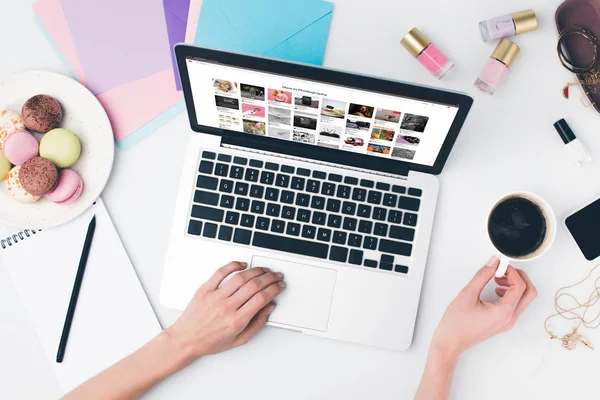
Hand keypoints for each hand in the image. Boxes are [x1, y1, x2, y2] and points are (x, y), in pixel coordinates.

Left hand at [166, 261, 284, 359]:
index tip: (279, 286)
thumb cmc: (210, 341)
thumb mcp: (239, 340)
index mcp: (236, 321)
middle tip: (276, 276)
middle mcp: (226, 307)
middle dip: (270, 278)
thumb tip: (269, 307)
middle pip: (254, 285)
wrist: (185, 340)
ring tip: (264, 270)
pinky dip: (234, 265)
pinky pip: (221, 272)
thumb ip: (257, 324)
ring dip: (256, 271)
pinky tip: (243, 265)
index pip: (261, 298)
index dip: (274, 289)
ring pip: (241, 277)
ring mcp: (215, 297)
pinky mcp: (205, 289)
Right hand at [431, 256, 536, 357]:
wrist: (451, 341)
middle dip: (519, 277)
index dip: (512, 272)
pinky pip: (515, 304)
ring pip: (523, 299)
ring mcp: (508, 321)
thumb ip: (482, 276)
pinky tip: (496, 289)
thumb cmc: (456, 323)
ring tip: (496, 278)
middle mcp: (510, 318)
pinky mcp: (503, 321)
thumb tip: (494, 263)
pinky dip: (510, 293)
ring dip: (515, 285)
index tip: (500, 265)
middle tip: (504, 269)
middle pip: (529, 293)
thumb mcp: (467, 294)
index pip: (519, 287)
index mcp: (503, 312)